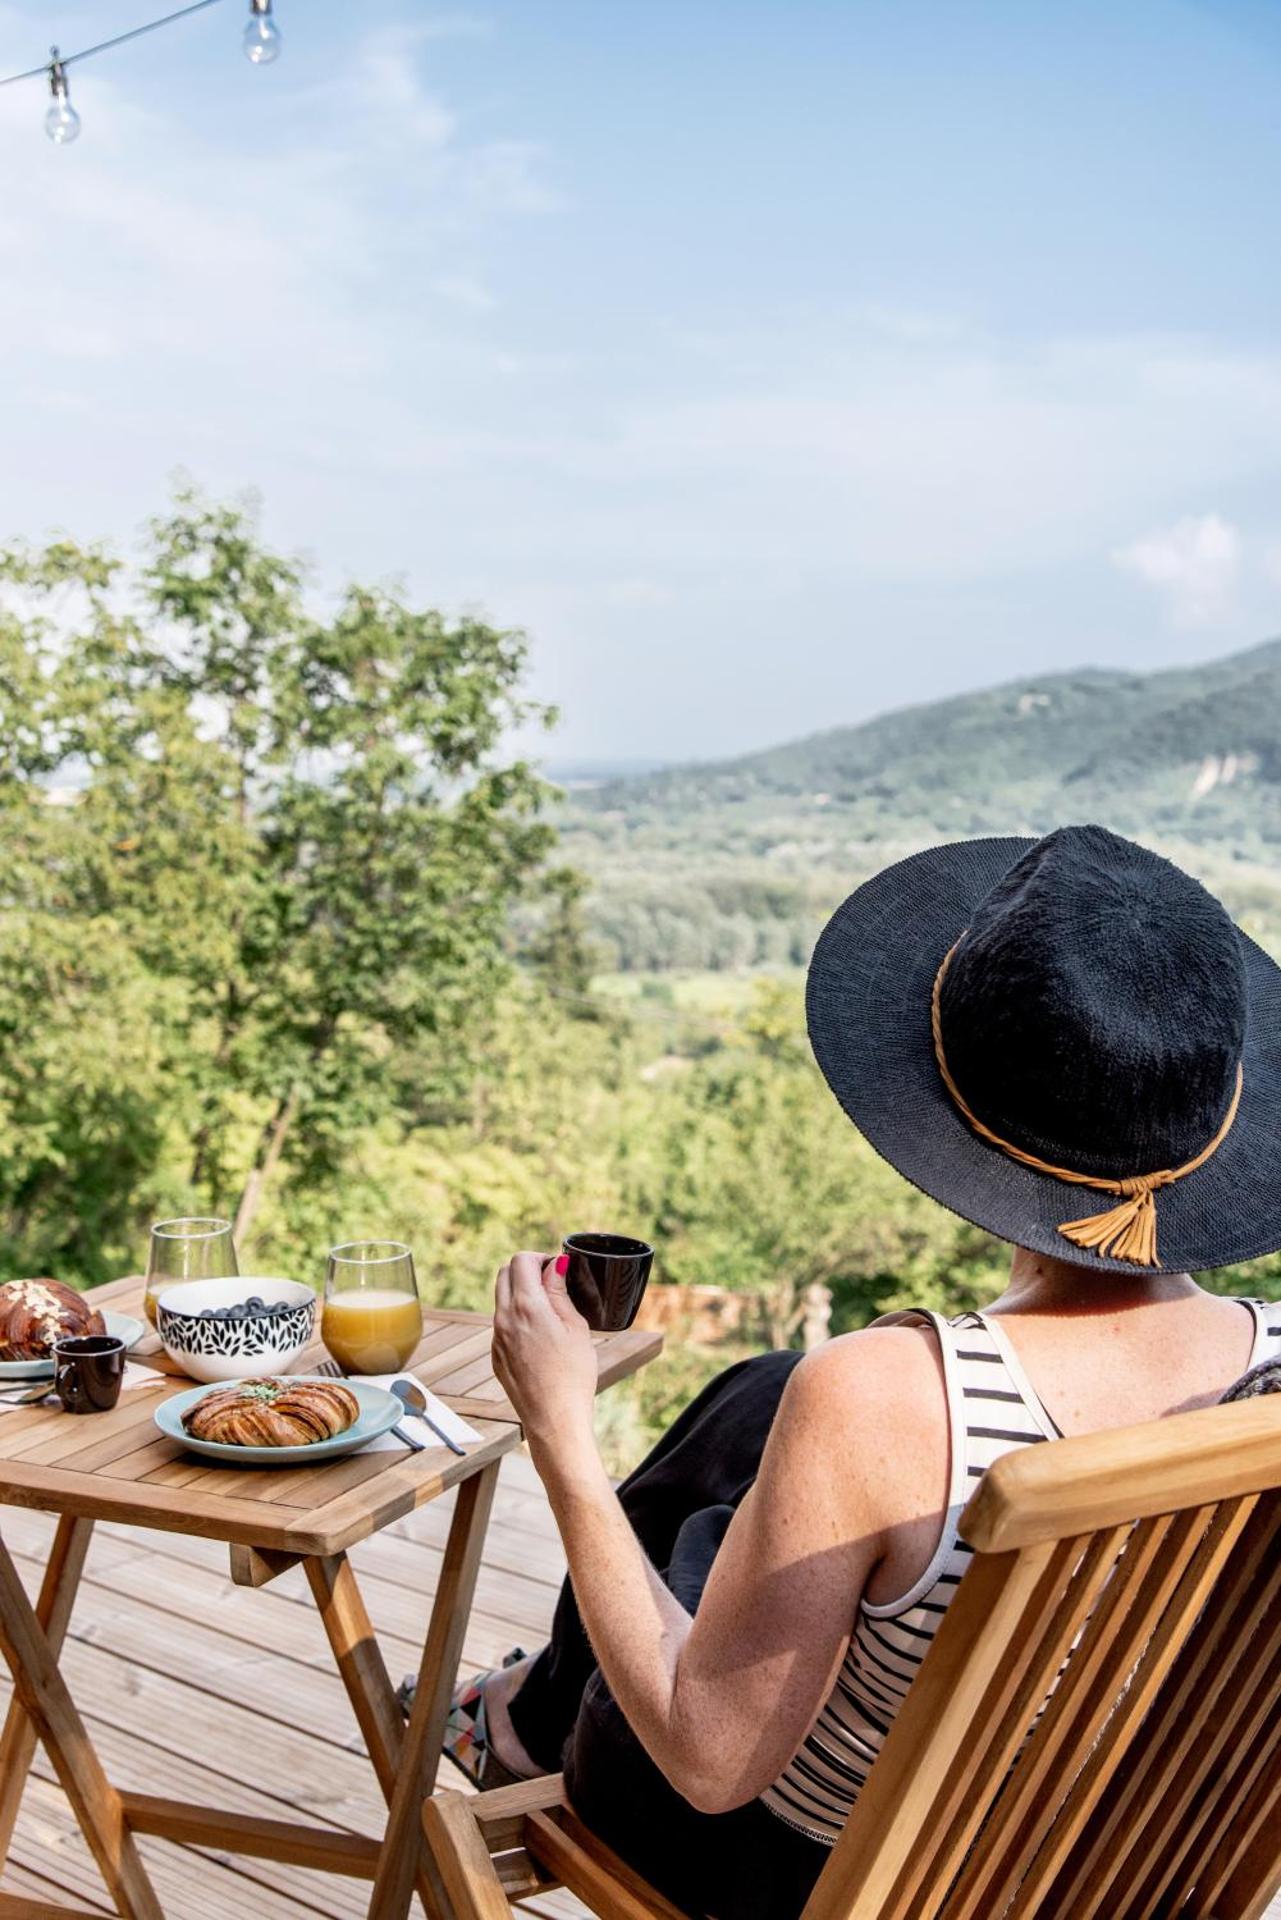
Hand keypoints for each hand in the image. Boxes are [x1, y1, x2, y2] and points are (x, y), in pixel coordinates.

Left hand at [493, 1251, 598, 1456]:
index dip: (540, 1258)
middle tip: (551, 1283)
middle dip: (526, 1270)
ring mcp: (497, 1339)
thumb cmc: (572, 1375)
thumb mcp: (575, 1326)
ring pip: (501, 1300)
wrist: (554, 1419)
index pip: (521, 1261)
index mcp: (526, 1306)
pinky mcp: (496, 1356)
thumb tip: (554, 1265)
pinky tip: (539, 1336)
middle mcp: (504, 1319)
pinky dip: (516, 1318)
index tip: (556, 1269)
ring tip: (548, 1310)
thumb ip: (559, 1292)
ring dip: (520, 1293)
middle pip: (504, 1274)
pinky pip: (501, 1325)